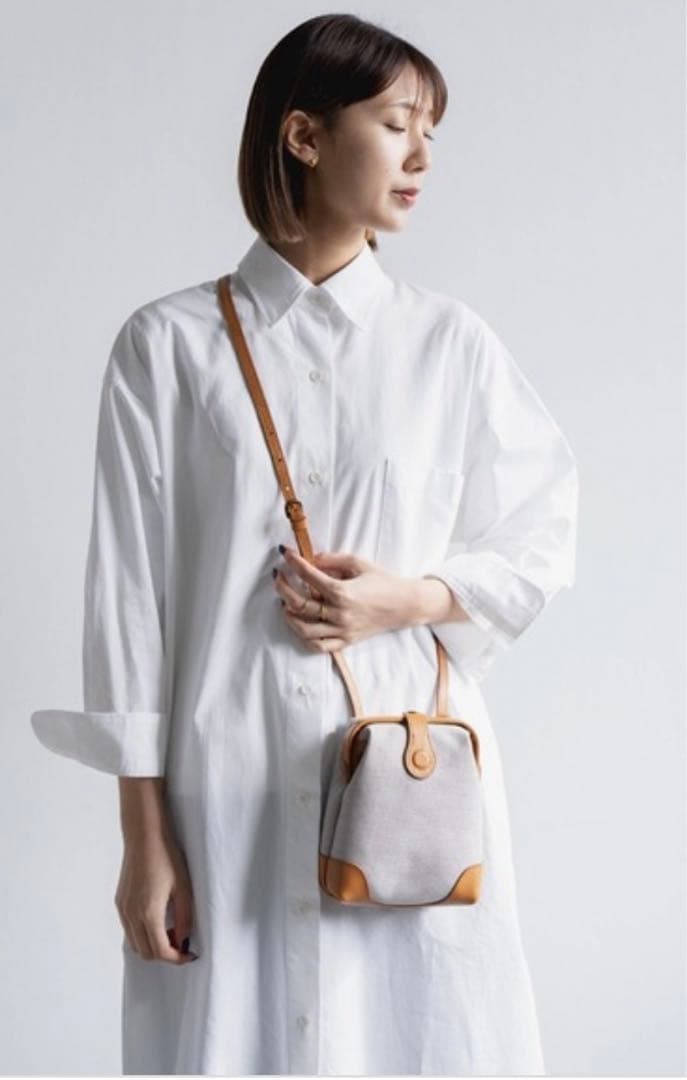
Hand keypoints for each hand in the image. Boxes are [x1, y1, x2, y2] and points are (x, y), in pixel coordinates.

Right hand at [115, 829, 197, 963]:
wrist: (144, 836)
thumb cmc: (167, 858)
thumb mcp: (184, 888)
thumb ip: (185, 918)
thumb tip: (184, 940)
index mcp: (148, 913)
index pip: (161, 951)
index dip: (177, 958)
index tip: (190, 954)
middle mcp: (131, 915)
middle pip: (145, 953)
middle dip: (165, 955)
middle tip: (182, 943)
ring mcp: (122, 909)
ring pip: (134, 944)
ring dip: (152, 946)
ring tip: (171, 931)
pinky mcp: (119, 902)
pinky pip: (129, 930)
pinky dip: (142, 935)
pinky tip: (157, 921)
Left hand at [272, 544, 421, 651]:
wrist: (405, 605)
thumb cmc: (383, 581)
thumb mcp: (359, 563)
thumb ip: (332, 560)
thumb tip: (311, 559)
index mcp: (343, 592)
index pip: (309, 576)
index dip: (293, 562)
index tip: (285, 552)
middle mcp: (339, 614)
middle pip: (300, 604)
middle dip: (283, 587)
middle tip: (278, 576)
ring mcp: (341, 630)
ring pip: (304, 629)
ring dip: (289, 615)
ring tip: (285, 602)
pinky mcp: (345, 641)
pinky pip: (318, 646)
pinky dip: (304, 637)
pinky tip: (299, 623)